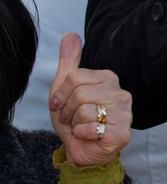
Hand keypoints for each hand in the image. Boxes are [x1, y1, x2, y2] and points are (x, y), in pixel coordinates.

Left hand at [49, 32, 131, 165]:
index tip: (59, 106)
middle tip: (70, 118)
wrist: (79, 149)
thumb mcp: (64, 88)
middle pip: (80, 94)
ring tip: (80, 126)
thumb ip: (69, 62)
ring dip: (75, 123)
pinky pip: (92, 128)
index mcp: (107, 79)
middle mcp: (120, 93)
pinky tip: (88, 136)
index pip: (75, 77)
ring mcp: (124, 113)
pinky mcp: (122, 133)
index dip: (60, 95)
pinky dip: (82, 134)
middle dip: (67, 110)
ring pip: (85, 111)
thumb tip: (70, 35)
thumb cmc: (74, 119)